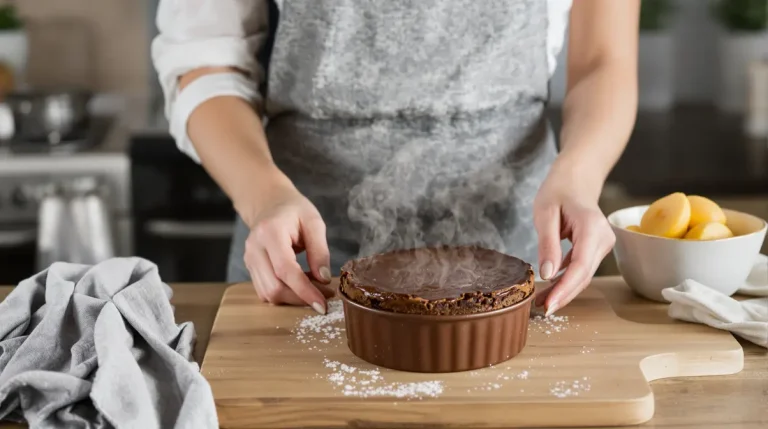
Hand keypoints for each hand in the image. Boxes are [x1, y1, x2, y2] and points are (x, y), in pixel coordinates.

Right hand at [242, 176, 333, 313]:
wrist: (269, 203)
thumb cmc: (294, 210)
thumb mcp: (314, 222)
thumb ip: (320, 250)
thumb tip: (324, 279)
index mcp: (270, 233)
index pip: (285, 270)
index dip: (304, 290)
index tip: (323, 304)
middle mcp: (255, 249)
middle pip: (274, 288)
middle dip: (300, 298)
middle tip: (325, 295)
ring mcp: (250, 260)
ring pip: (269, 294)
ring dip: (294, 297)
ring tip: (314, 287)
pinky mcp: (251, 269)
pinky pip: (266, 291)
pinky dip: (285, 294)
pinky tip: (300, 284)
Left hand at [532, 165, 614, 315]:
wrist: (576, 179)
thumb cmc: (558, 191)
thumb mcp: (545, 214)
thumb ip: (547, 244)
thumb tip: (548, 275)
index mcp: (592, 228)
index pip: (581, 266)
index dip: (565, 289)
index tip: (549, 304)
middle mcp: (603, 238)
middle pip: (584, 275)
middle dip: (564, 295)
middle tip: (542, 309)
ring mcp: (603, 244)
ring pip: (584, 275)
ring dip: (565, 290)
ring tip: (542, 302)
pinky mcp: (597, 248)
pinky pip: (582, 269)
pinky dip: (567, 280)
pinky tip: (550, 289)